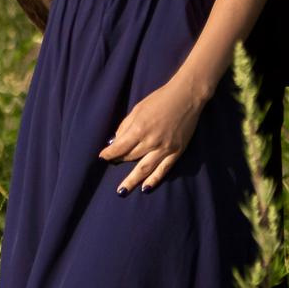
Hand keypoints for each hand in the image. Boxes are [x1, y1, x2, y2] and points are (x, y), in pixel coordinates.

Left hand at [97, 78, 206, 192]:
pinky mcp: (176, 151)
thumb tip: (115, 141)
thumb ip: (125, 126)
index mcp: (139, 128)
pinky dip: (154, 179)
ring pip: (145, 168)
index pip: (120, 147)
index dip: (109, 154)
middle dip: (120, 161)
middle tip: (113, 165)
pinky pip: (163, 169)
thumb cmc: (159, 100)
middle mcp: (151, 141)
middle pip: (131, 157)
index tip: (102, 158)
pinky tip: (145, 188)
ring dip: (132, 180)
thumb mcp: (138, 109)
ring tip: (122, 191)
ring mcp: (165, 148)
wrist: (186, 96)